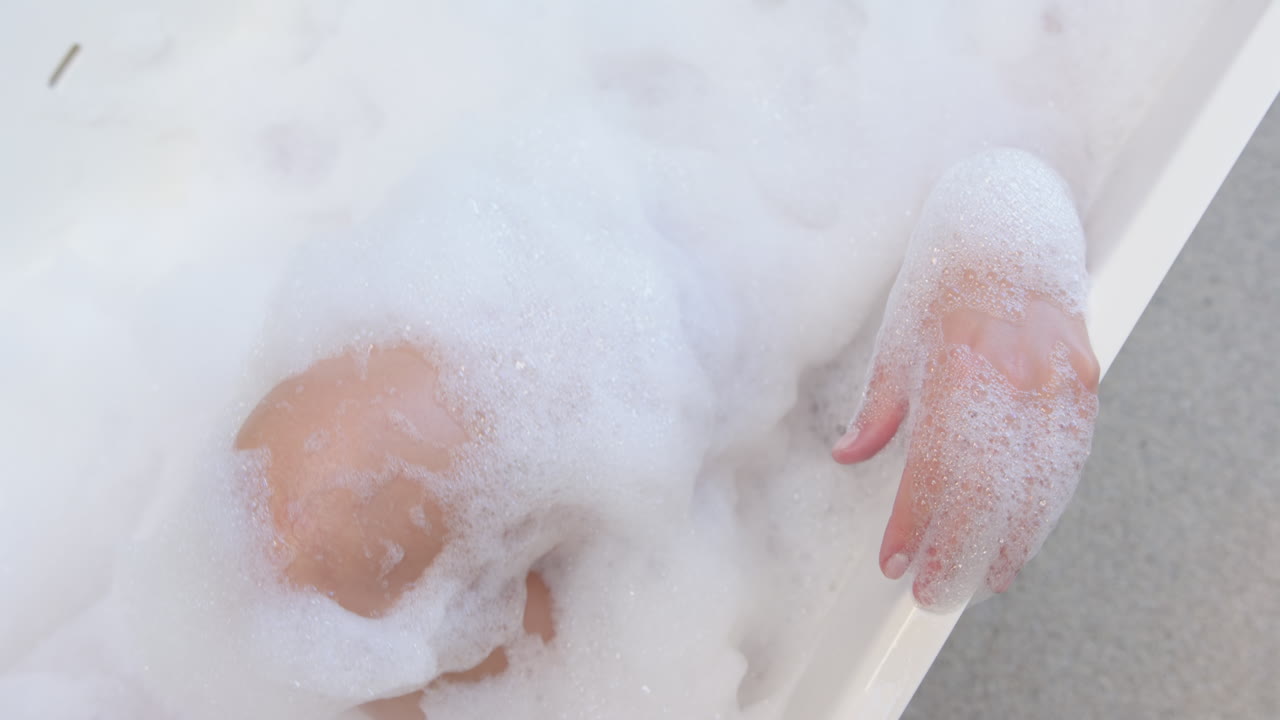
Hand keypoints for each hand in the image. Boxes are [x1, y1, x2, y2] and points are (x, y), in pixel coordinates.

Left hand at [830, 148, 1099, 609]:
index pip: (937, 467)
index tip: (893, 560)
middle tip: (931, 594)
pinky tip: (1024, 538)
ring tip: (979, 583)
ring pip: (1038, 485)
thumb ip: (878, 404)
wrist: (1014, 211)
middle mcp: (1018, 377)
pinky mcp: (1085, 381)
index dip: (915, 522)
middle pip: (991, 490)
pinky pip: (1068, 461)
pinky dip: (1046, 507)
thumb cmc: (945, 269)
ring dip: (1008, 543)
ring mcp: (1060, 381)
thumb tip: (847, 457)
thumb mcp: (899, 330)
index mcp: (961, 363)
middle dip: (959, 550)